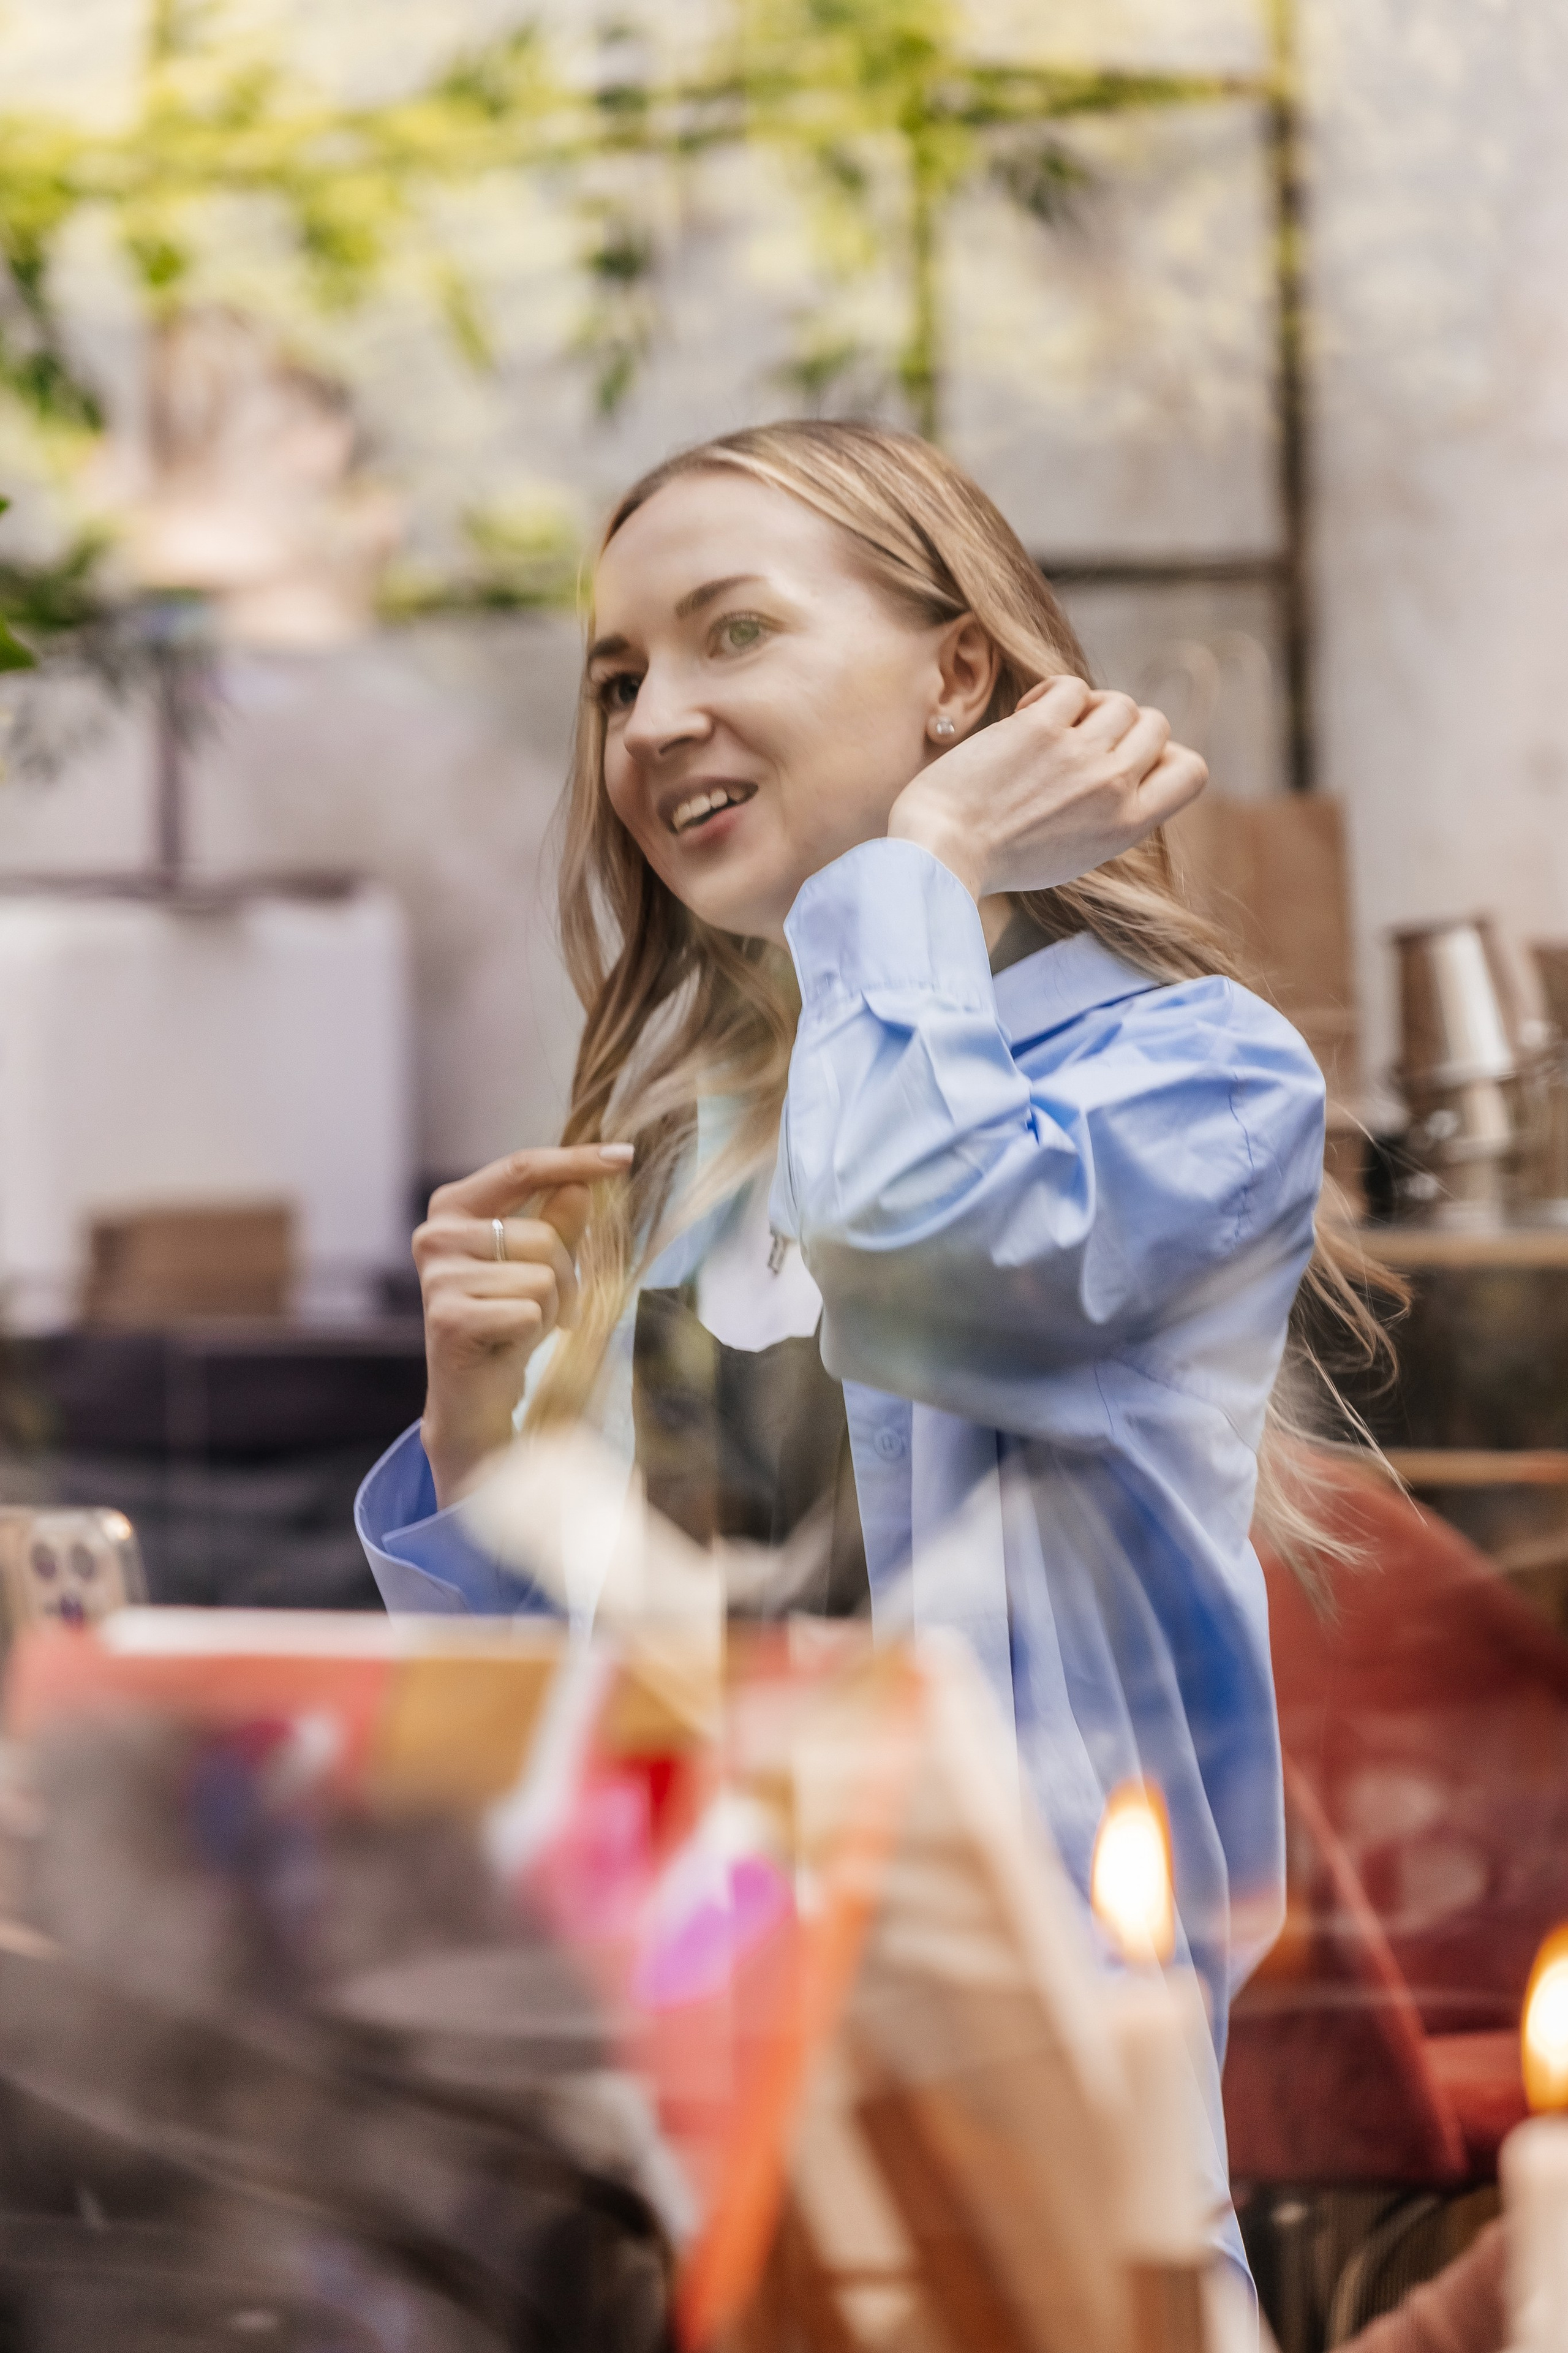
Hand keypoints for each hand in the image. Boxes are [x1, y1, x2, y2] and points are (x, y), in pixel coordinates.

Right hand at [414, 1143, 632, 1505]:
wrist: (475, 1398)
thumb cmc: (509, 1323)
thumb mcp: (541, 1264)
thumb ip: (558, 1221)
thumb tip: (582, 1184)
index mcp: (454, 1208)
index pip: (521, 1168)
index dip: (575, 1160)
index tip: (626, 1156)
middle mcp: (436, 1235)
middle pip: (542, 1234)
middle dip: (565, 1275)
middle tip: (549, 1308)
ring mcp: (438, 1277)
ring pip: (540, 1275)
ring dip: (550, 1307)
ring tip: (523, 1326)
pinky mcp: (447, 1317)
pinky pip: (528, 1310)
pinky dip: (534, 1332)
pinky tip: (508, 1345)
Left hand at [886, 674, 1206, 901]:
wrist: (942, 852)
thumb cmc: (998, 857)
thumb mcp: (1076, 851)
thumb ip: (1111, 813)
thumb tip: (1131, 765)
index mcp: (1128, 826)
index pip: (1192, 771)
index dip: (1164, 757)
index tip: (1126, 763)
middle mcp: (1113, 789)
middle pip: (1155, 725)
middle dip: (1120, 727)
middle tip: (1077, 745)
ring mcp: (1080, 755)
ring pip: (1118, 701)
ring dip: (1088, 708)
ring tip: (1050, 730)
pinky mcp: (1041, 727)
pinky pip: (1071, 685)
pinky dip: (1051, 694)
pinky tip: (1026, 716)